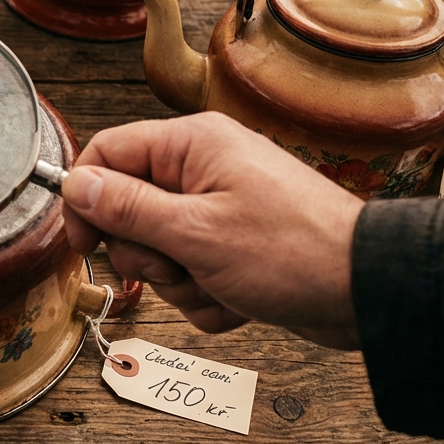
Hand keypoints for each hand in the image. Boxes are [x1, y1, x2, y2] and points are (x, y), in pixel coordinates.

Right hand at [60, 112, 363, 348]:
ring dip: (178, 281)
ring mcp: (219, 209)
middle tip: (176, 264)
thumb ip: (127, 207)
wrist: (367, 291)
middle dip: (145, 253)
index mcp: (191, 146)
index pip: (107, 153)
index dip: (85, 198)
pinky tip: (237, 298)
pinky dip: (206, 295)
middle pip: (127, 209)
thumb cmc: (293, 251)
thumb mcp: (194, 231)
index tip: (84, 242)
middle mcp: (202, 169)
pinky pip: (189, 274)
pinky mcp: (232, 246)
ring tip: (218, 283)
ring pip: (157, 250)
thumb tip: (75, 183)